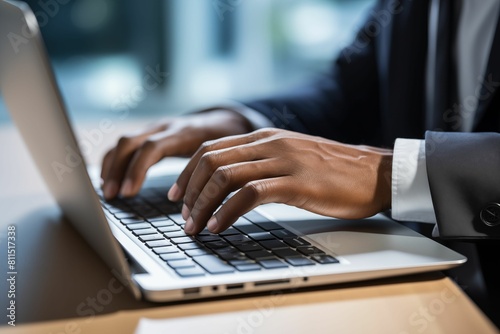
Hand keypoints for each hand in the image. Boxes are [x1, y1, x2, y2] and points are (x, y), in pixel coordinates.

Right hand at [100, 109, 251, 198]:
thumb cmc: (223, 144)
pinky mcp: (150, 134)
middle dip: (117, 170)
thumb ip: (209, 175)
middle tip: (112, 196)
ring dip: (111, 167)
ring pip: (124, 143)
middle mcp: (164, 127)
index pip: (152, 147)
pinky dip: (115, 162)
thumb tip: (199, 207)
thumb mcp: (220, 156)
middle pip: (130, 143)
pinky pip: (126, 146)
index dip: (137, 170)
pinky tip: (109, 180)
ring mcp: (155, 129)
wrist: (223, 121)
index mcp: (183, 133)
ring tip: (107, 192)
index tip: (128, 193)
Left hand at [167, 128, 392, 234]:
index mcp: (266, 137)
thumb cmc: (334, 171)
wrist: (375, 173)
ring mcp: (283, 161)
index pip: (212, 148)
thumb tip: (231, 182)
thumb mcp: (292, 156)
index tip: (178, 195)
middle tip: (184, 216)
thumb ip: (263, 162)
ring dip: (203, 204)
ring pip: (226, 177)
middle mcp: (270, 143)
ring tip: (196, 226)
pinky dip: (227, 212)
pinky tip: (220, 227)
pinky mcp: (296, 183)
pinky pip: (250, 195)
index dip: (188, 172)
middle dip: (190, 191)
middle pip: (212, 161)